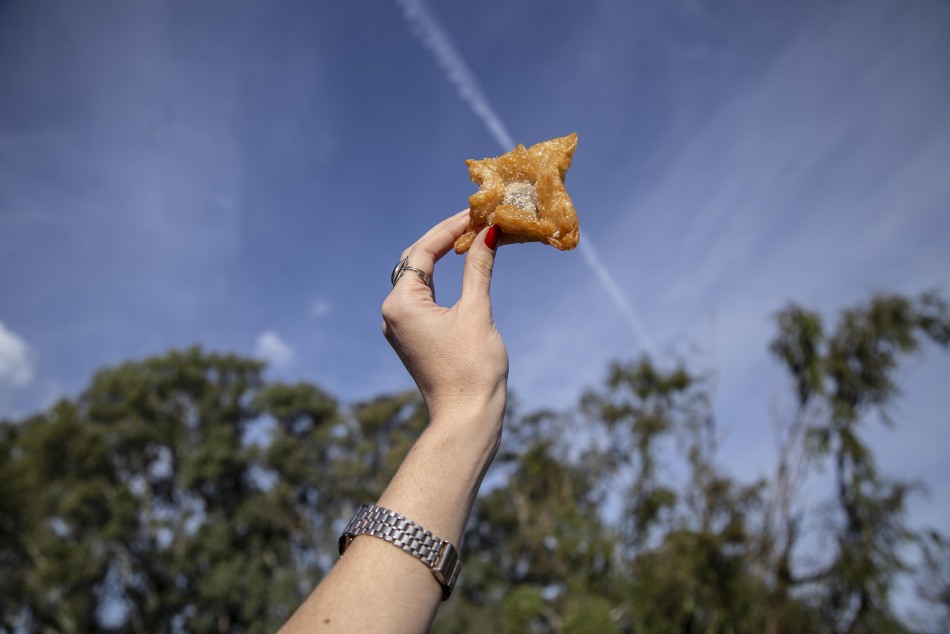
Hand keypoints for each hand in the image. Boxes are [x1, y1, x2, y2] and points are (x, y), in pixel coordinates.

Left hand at [382, 209, 507, 426]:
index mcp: (401, 304)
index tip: (476, 212)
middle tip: (475, 220)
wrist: (466, 418)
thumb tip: (487, 232)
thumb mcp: (477, 311)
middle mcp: (393, 313)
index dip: (450, 228)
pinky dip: (443, 281)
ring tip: (473, 237)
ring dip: (444, 258)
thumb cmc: (472, 368)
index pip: (423, 251)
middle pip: (416, 262)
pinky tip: (463, 268)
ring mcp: (401, 327)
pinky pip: (424, 298)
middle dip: (445, 239)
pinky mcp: (413, 338)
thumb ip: (479, 268)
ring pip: (420, 279)